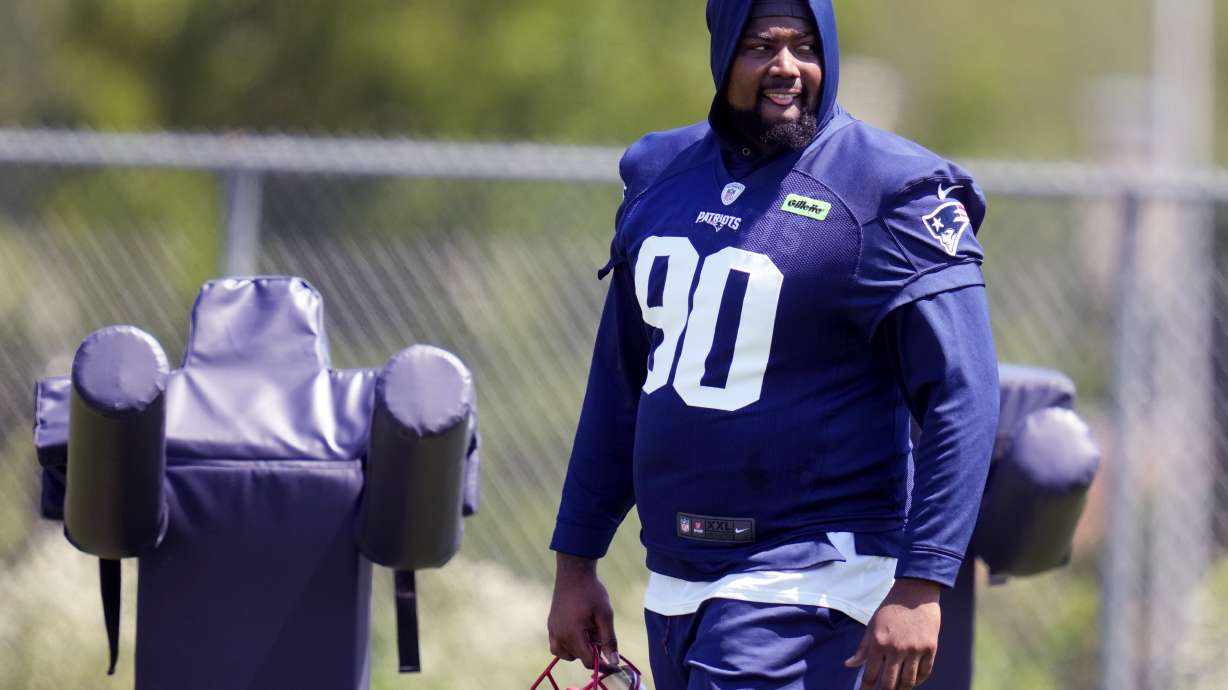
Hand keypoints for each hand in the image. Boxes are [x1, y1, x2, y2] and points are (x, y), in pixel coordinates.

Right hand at [547, 553, 619, 670]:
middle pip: (577, 657)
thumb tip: (614, 661)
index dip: (602, 665)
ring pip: (565, 654)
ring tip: (589, 631)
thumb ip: (609, 640)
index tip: (613, 664)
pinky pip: (557, 644)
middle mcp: (559, 635)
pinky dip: (568, 644)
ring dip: (578, 649)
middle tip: (599, 633)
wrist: (574, 572)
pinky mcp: (550, 625)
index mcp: (573, 634)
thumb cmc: (592, 591)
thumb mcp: (605, 615)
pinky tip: (579, 630)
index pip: (587, 661)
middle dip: (590, 652)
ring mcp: (552, 630)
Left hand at [844, 578, 941, 689]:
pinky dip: (918, 680)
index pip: (871, 674)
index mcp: (879, 642)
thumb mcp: (872, 625)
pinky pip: (925, 672)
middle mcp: (897, 649)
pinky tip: (912, 682)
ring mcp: (915, 650)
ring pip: (908, 682)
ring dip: (902, 689)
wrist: (916, 592)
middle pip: (890, 683)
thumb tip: (849, 665)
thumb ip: (863, 648)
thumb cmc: (891, 608)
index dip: (866, 688)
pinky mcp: (930, 648)